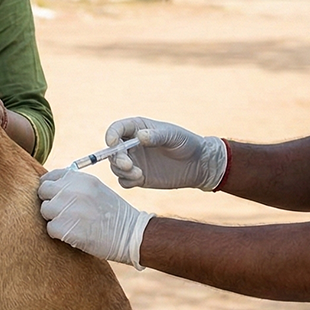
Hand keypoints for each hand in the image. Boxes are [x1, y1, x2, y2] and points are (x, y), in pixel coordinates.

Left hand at [37, 168, 151, 268]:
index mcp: (80, 179)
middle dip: (50, 202)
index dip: (50, 189)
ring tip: (72, 223)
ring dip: (54, 219)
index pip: (49, 177)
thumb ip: (74, 186)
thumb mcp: (95, 189)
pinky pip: (50, 228)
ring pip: (45, 210)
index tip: (55, 198)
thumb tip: (48, 186)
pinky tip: (75, 233)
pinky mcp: (65, 228)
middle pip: (43, 192)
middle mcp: (72, 190)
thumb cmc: (113, 213)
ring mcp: (68, 208)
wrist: (130, 234)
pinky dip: (59, 233)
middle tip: (64, 213)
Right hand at [106, 117, 227, 190]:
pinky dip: (127, 180)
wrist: (198, 164)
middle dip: (117, 158)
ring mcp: (134, 161)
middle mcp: (132, 144)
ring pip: (116, 167)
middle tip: (128, 165)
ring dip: (122, 171)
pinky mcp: (138, 177)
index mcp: (137, 128)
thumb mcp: (173, 136)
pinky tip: (139, 179)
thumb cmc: (186, 143)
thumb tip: (139, 136)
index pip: (117, 129)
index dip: (111, 135)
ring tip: (138, 174)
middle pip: (113, 151)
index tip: (112, 143)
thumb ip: (157, 136)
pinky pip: (124, 180)